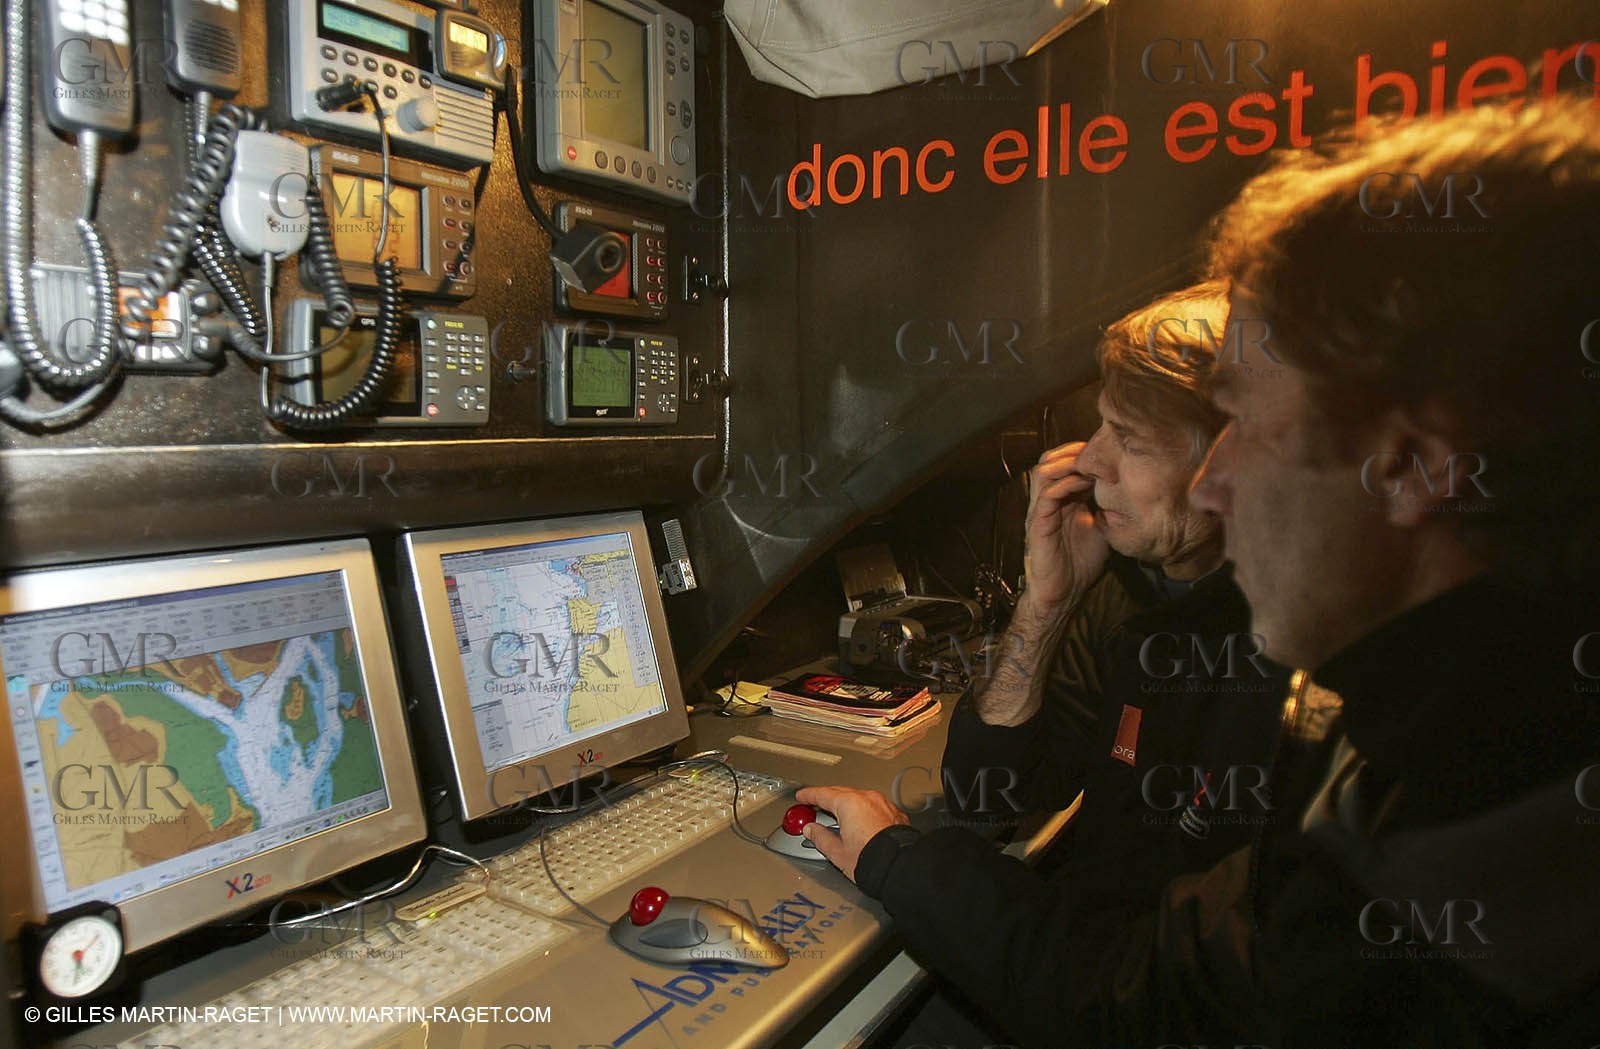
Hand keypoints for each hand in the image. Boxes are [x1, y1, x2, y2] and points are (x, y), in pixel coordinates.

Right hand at [793, 786, 908, 883]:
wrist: (900, 869)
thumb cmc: (872, 862)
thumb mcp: (837, 853)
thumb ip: (821, 838)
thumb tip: (812, 831)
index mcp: (850, 804)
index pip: (823, 794)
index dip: (809, 795)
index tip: (802, 797)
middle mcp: (867, 798)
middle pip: (841, 793)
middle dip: (826, 798)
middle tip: (814, 806)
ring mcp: (883, 804)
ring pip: (859, 798)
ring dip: (846, 804)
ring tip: (836, 817)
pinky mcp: (894, 813)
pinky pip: (873, 806)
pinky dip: (862, 811)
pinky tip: (858, 822)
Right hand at [1023, 441, 1111, 608]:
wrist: (1065, 593)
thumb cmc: (1080, 564)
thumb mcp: (1100, 528)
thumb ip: (1106, 509)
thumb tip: (1128, 493)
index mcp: (1059, 501)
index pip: (1061, 465)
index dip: (1078, 454)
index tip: (1102, 451)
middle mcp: (1046, 502)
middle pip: (1048, 461)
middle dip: (1070, 452)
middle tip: (1093, 451)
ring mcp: (1040, 512)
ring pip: (1042, 473)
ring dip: (1065, 464)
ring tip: (1086, 464)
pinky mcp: (1038, 525)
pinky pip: (1046, 496)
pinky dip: (1064, 485)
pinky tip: (1082, 484)